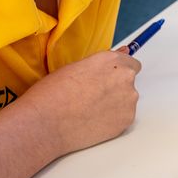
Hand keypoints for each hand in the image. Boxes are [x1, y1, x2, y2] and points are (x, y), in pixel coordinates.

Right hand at [16, 50, 141, 155]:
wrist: (45, 123)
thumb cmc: (53, 94)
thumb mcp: (75, 68)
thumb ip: (102, 64)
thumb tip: (122, 53)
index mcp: (112, 61)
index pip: (131, 63)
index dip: (118, 72)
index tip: (110, 79)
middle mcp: (125, 77)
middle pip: (129, 82)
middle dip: (116, 88)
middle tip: (93, 98)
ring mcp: (129, 100)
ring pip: (127, 100)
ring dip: (115, 104)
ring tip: (89, 111)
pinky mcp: (127, 120)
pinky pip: (123, 117)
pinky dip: (113, 120)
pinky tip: (93, 122)